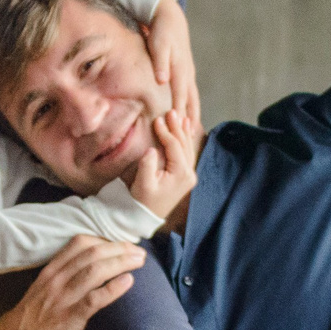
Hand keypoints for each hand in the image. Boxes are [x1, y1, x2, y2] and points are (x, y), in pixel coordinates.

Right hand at [0, 236, 143, 329]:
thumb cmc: (25, 327)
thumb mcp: (39, 296)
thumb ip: (59, 283)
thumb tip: (83, 277)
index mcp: (49, 273)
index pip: (78, 244)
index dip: (104, 240)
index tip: (120, 244)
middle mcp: (55, 281)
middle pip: (92, 253)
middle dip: (119, 248)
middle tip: (138, 251)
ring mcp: (62, 298)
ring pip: (96, 270)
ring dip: (121, 262)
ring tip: (139, 261)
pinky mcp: (69, 318)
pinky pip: (95, 298)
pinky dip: (114, 287)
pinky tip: (128, 282)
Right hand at [124, 107, 201, 223]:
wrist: (144, 217)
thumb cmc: (141, 201)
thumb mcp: (142, 184)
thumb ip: (147, 165)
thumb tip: (151, 149)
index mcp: (180, 175)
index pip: (174, 147)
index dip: (166, 132)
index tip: (158, 119)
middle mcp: (189, 174)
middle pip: (184, 145)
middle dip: (177, 128)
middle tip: (172, 112)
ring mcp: (188, 176)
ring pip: (188, 149)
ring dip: (183, 132)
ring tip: (181, 117)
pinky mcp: (185, 177)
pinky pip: (187, 155)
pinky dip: (185, 142)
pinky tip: (185, 131)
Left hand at [144, 0, 199, 128]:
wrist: (171, 17)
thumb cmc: (161, 31)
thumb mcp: (158, 44)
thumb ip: (160, 63)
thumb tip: (163, 81)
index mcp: (180, 70)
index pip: (180, 97)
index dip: (179, 114)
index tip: (178, 130)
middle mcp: (187, 74)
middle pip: (190, 102)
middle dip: (190, 120)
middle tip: (189, 139)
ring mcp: (189, 73)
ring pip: (193, 98)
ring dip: (193, 115)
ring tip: (192, 132)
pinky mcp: (187, 71)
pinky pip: (191, 93)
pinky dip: (191, 106)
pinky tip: (189, 114)